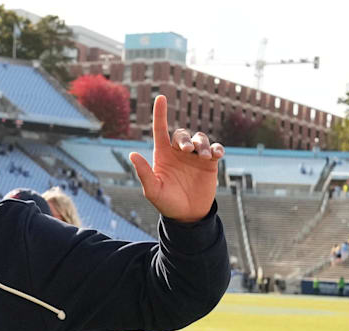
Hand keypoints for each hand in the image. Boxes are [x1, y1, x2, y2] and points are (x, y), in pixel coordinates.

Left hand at [128, 95, 224, 222]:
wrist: (187, 215)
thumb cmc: (166, 203)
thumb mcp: (153, 190)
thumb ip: (144, 172)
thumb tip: (132, 154)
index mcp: (163, 155)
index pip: (160, 130)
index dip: (160, 114)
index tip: (160, 97)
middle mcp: (179, 152)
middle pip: (182, 134)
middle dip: (185, 139)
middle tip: (188, 150)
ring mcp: (195, 157)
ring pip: (200, 138)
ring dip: (201, 144)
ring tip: (202, 156)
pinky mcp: (210, 163)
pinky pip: (215, 149)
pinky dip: (216, 148)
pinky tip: (215, 155)